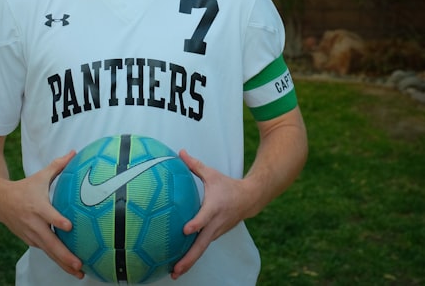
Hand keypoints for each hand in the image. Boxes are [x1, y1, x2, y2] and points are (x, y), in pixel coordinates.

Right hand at [0, 150, 83, 278]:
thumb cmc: (25, 187)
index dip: (58, 221)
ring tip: (79, 274)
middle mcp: (34, 223)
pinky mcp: (30, 241)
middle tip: (79, 264)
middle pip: (50, 242)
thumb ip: (58, 166)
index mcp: (38, 206)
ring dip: (63, 263)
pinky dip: (57, 260)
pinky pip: (45, 252)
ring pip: (49, 252)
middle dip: (65, 255)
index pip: (49, 215)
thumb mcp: (40, 176)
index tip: (69, 227)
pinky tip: (70, 269)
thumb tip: (74, 151)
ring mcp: (31, 235)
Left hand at [170, 149, 251, 279]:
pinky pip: (203, 247)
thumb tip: (179, 152)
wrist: (250, 199)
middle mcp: (215, 223)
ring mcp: (216, 232)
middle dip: (188, 258)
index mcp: (214, 207)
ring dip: (189, 262)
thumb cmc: (228, 186)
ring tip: (174, 273)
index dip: (195, 224)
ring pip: (202, 249)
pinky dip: (193, 257)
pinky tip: (180, 265)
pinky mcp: (215, 236)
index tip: (185, 230)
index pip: (204, 218)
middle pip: (201, 244)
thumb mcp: (212, 174)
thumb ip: (194, 165)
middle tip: (175, 269)